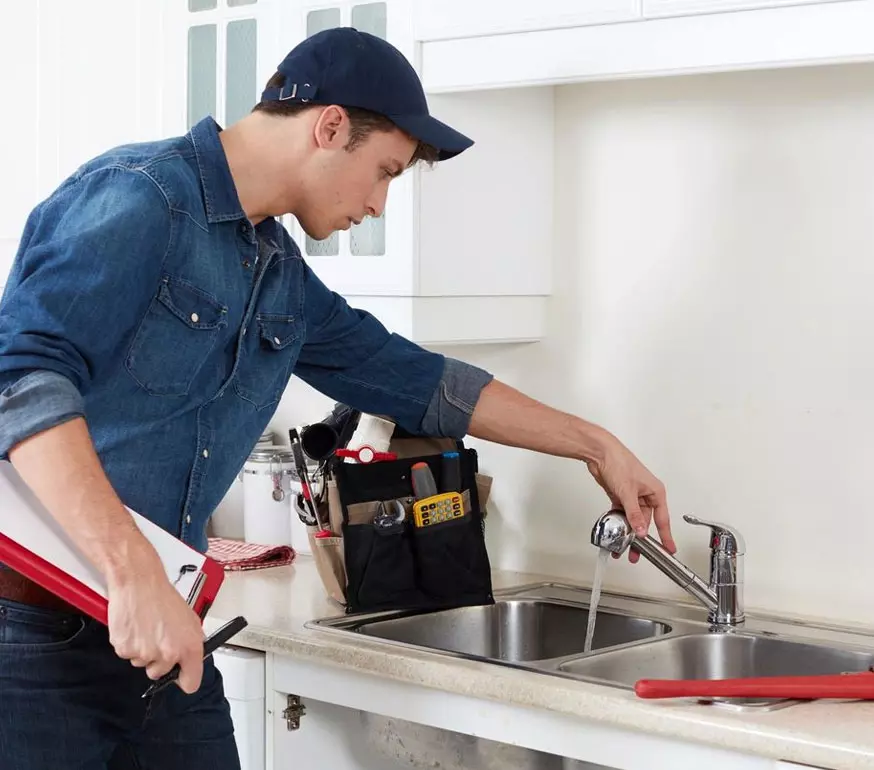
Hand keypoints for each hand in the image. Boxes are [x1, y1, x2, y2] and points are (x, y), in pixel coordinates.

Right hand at [106, 544, 204, 693]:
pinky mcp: (125, 650)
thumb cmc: (163, 597)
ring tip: (146, 626)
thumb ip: (190, 642)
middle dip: (158, 660)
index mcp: (189, 647)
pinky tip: (134, 626)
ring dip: (143, 649)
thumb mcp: (189, 619)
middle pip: (160, 674)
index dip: (185, 679)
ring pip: (142, 663)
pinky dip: (129, 643)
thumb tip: (189, 657)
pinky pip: (127, 654)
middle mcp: (168, 654)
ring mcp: (145, 654)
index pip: (191, 682)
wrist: (139, 583)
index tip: (181, 676)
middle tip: (157, 637)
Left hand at [586, 435, 675, 563]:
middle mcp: (645, 495)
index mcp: (655, 492)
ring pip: (632, 520)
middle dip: (640, 538)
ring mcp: (632, 496)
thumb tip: (641, 530)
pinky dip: (618, 523)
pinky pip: (622, 514)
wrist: (599, 453)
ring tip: (622, 546)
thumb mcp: (628, 492)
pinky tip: (615, 532)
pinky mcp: (620, 496)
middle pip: (645, 522)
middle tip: (637, 553)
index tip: (669, 549)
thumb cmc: (619, 462)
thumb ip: (634, 514)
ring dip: (627, 532)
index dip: (666, 536)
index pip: (663, 519)